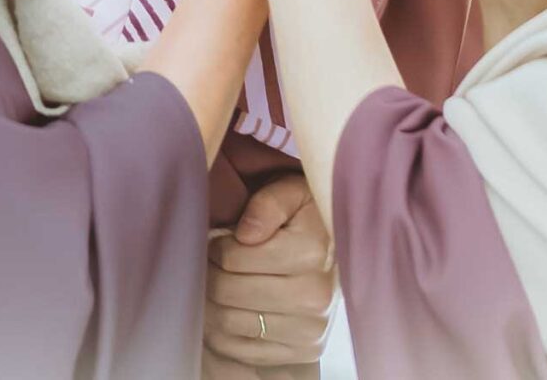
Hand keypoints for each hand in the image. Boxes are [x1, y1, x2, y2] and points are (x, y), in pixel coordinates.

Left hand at [203, 174, 333, 368]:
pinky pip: (243, 351)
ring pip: (230, 323)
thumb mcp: (292, 193)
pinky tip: (227, 312)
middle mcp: (315, 296)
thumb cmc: (305, 218)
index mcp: (312, 252)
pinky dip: (223, 335)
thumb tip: (245, 233)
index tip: (216, 240)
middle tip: (208, 263)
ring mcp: (310, 329)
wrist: (337, 253)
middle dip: (209, 275)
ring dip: (210, 305)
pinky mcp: (304, 352)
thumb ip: (268, 203)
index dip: (215, 247)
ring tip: (214, 286)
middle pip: (228, 292)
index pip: (233, 258)